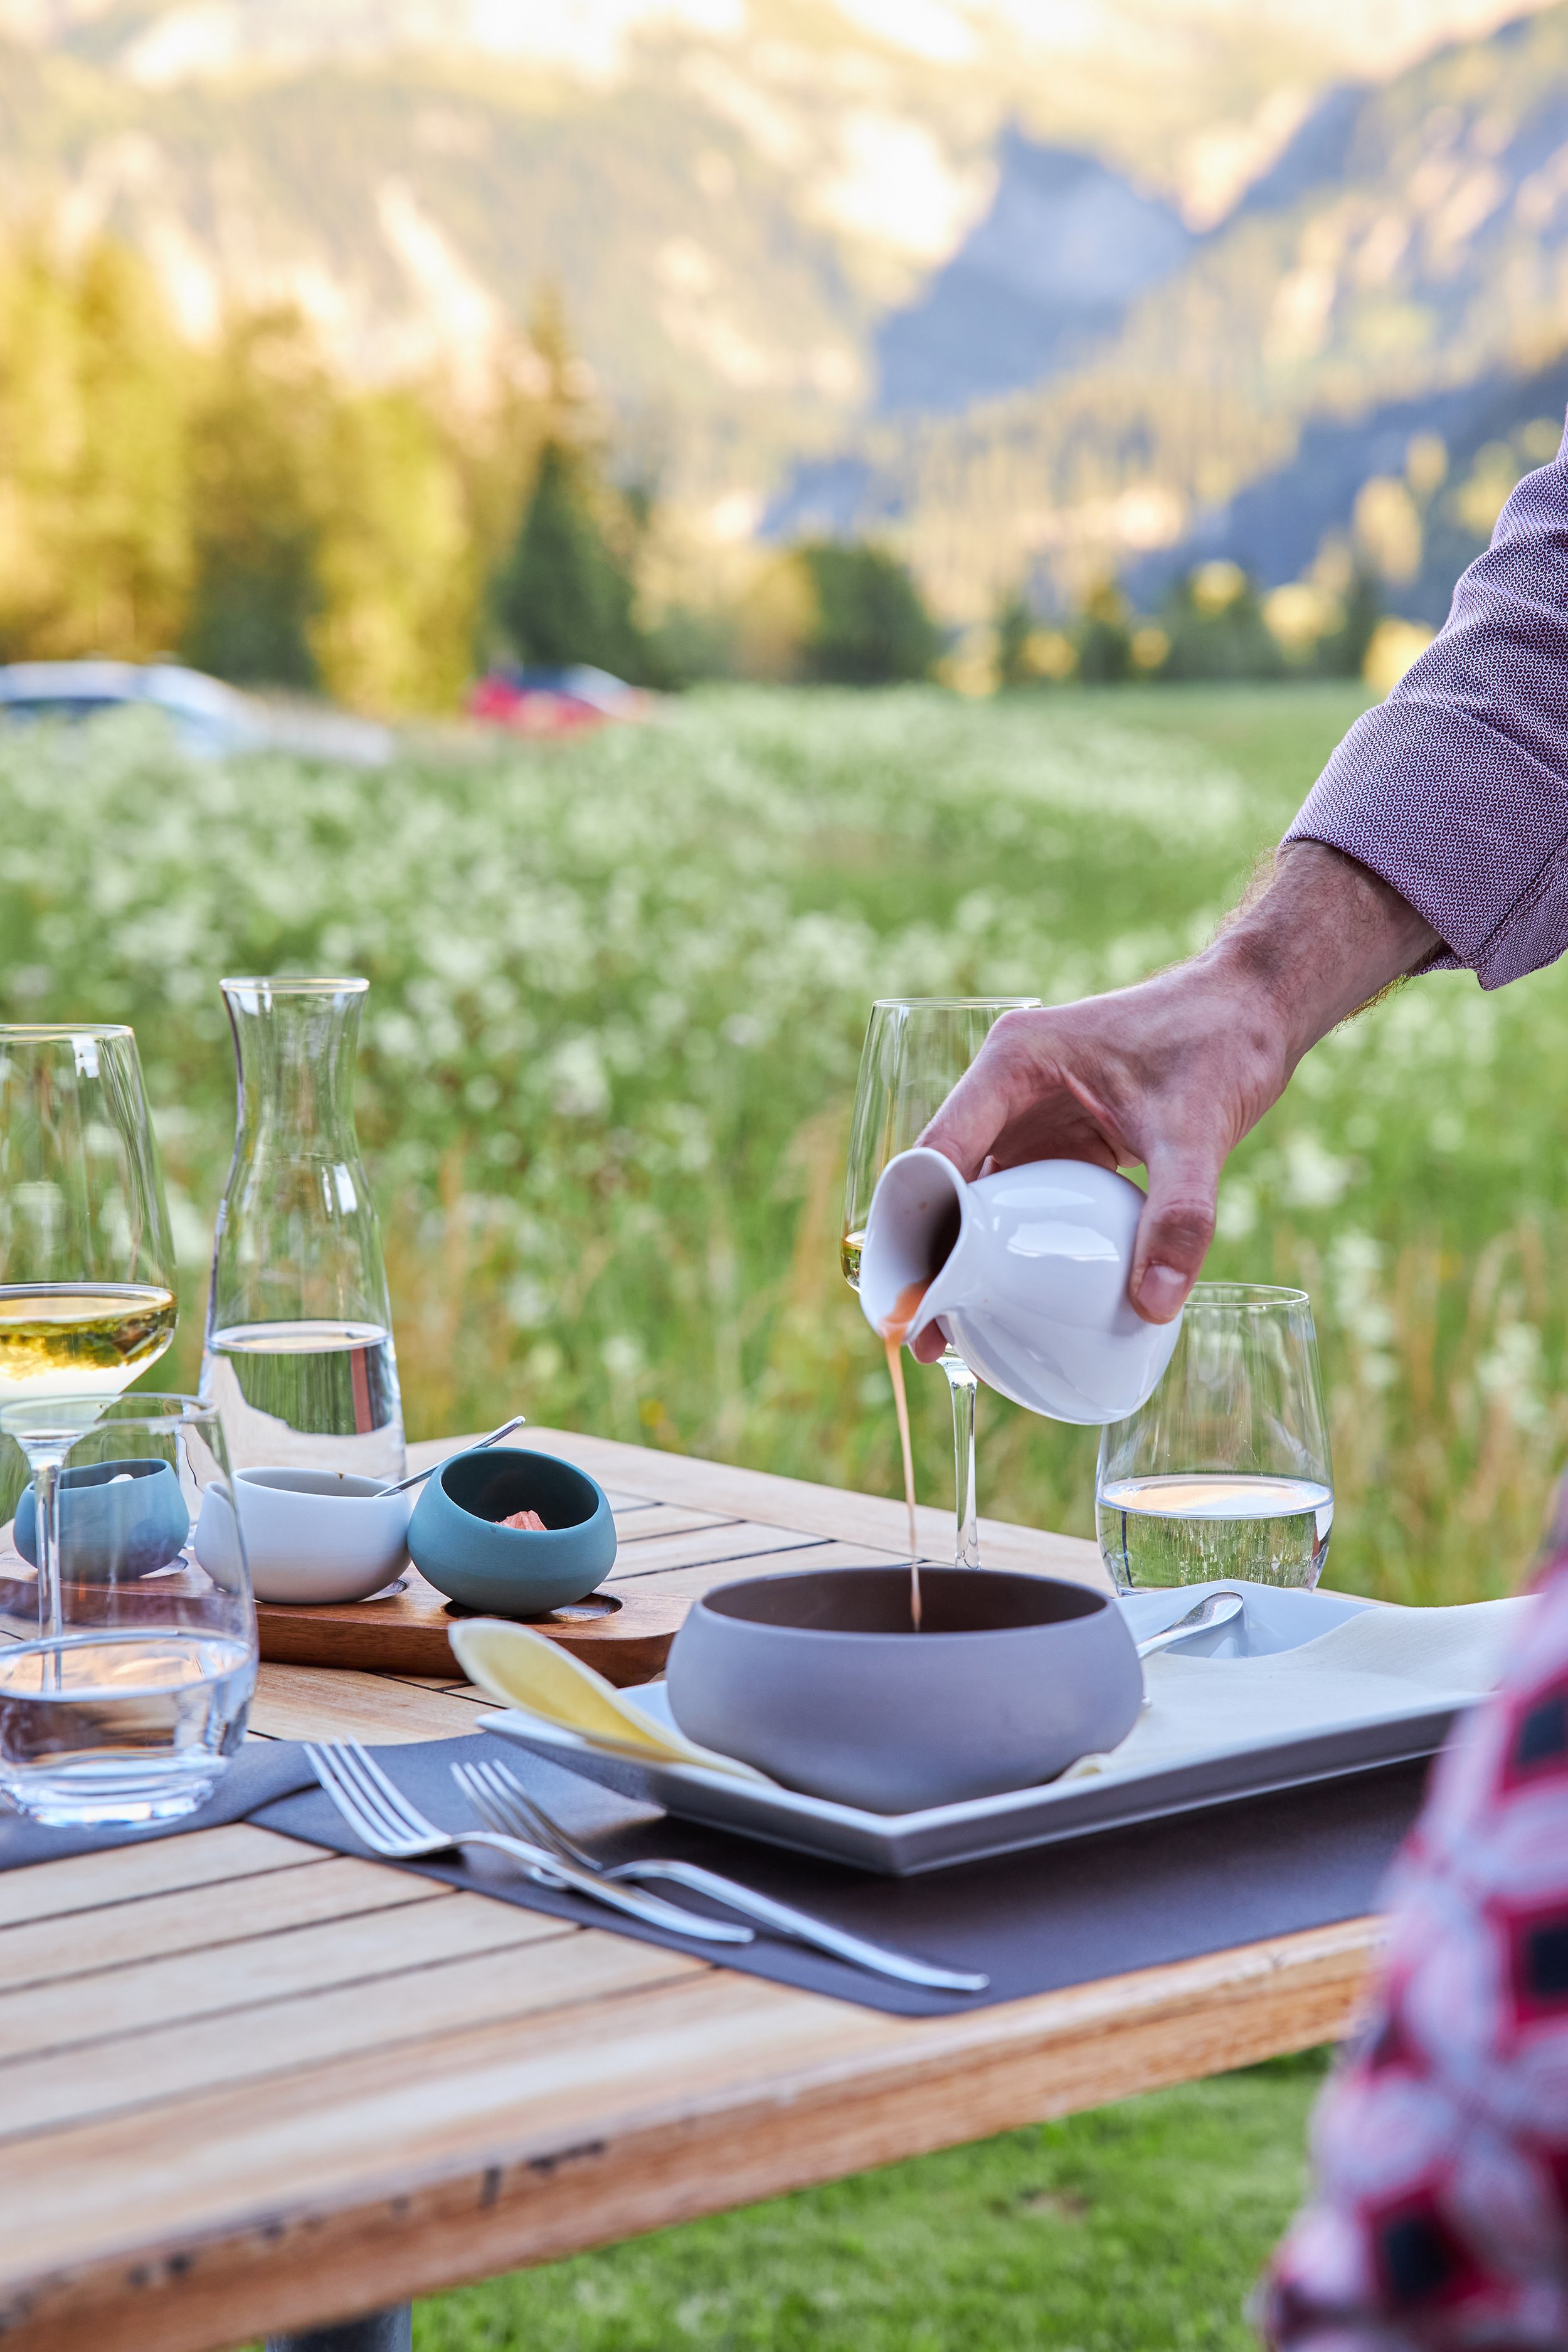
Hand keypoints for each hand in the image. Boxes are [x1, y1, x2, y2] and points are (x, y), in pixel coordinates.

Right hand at [910, 843, 1437, 1355]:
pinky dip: (1009, 1246)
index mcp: (1013, 1064)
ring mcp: (1030, 1113)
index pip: (938, 1154)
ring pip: (975, 1195)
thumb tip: (1155, 1305)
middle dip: (928, 1256)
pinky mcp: (1061, 1136)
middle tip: (925, 1333)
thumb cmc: (1220, 1043)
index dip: (916, 1228)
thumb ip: (1177, 1218)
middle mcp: (1007, 1087)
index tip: (911, 1295)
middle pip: (944, 1181)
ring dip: (961, 1257)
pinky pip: (1019, 1200)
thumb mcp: (1198, 1132)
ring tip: (953, 1331)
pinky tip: (1009, 1299)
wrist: (1254, 1010)